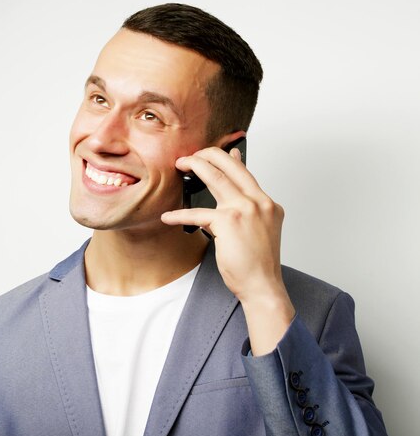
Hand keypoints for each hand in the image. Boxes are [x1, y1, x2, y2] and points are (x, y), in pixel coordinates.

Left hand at [161, 146, 293, 354]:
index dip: (229, 158)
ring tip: (180, 165)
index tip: (218, 150)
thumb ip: (245, 210)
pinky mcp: (228, 222)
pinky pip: (197, 213)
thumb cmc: (258, 263)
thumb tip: (231, 194)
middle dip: (207, 154)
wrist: (263, 285)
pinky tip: (168, 216)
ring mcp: (245, 209)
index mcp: (267, 203)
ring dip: (194, 166)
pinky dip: (179, 214)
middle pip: (230, 165)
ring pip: (215, 177)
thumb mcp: (257, 230)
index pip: (245, 172)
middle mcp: (259, 202)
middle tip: (190, 156)